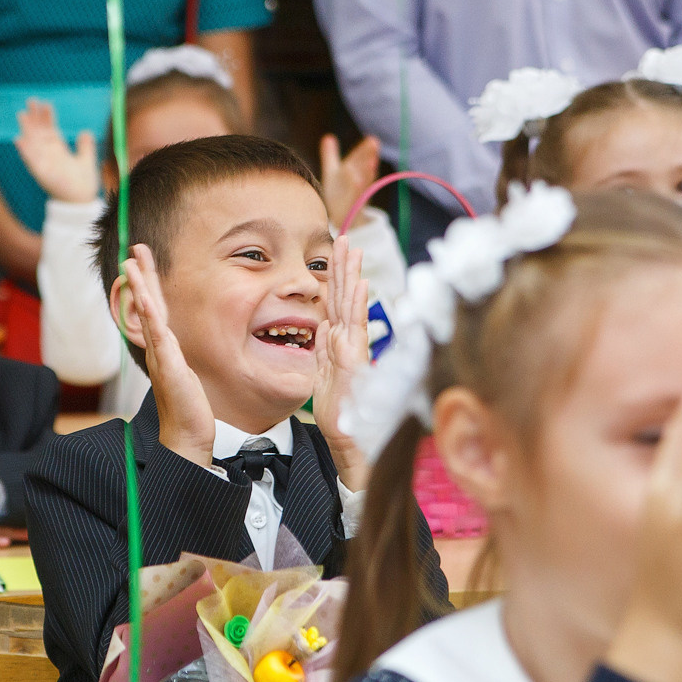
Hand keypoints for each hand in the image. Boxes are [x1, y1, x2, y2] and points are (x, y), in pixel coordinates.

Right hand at [14, 99, 99, 204]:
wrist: (81, 203)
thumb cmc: (83, 184)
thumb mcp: (86, 160)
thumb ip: (85, 146)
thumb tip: (85, 131)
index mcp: (59, 151)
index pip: (51, 129)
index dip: (48, 117)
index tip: (45, 103)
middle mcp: (49, 155)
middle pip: (39, 132)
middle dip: (35, 117)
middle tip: (30, 100)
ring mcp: (44, 163)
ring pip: (33, 143)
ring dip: (27, 129)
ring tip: (22, 114)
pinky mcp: (42, 174)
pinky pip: (31, 161)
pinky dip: (25, 151)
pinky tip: (18, 139)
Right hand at [119, 244, 217, 466]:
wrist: (187, 436)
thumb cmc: (188, 408)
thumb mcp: (186, 375)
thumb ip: (178, 359)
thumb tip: (174, 348)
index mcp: (164, 348)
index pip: (155, 309)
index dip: (149, 285)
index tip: (142, 262)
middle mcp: (158, 349)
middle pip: (147, 305)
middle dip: (142, 276)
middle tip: (134, 249)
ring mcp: (161, 357)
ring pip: (148, 315)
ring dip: (140, 288)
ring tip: (132, 264)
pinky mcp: (169, 367)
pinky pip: (159, 336)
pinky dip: (151, 316)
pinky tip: (146, 298)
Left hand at [312, 235, 370, 489]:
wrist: (350, 443)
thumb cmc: (341, 415)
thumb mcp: (322, 377)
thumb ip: (323, 352)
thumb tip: (321, 327)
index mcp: (339, 344)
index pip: (336, 304)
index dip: (335, 278)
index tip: (336, 253)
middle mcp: (350, 343)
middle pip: (344, 298)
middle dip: (343, 267)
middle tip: (345, 238)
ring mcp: (354, 350)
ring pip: (350, 306)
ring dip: (351, 276)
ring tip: (353, 250)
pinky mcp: (356, 361)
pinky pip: (355, 328)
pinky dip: (357, 305)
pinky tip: (359, 284)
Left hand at [320, 133, 381, 230]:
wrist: (341, 217)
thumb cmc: (338, 193)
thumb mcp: (332, 172)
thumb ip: (330, 154)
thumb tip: (328, 136)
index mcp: (352, 171)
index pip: (359, 158)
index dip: (364, 150)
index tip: (372, 139)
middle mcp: (357, 181)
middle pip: (364, 167)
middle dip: (369, 156)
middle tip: (375, 143)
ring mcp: (357, 194)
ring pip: (364, 181)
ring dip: (367, 171)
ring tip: (371, 161)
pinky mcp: (353, 205)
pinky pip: (356, 196)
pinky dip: (358, 188)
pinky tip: (358, 180)